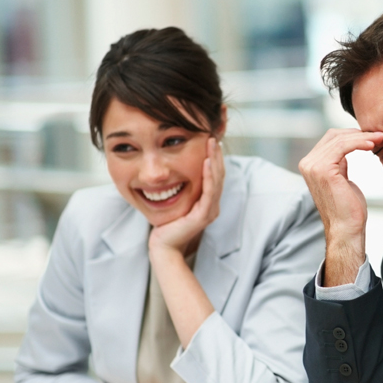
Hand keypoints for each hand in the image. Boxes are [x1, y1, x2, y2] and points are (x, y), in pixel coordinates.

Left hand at [148, 137, 224, 255]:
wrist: (163, 247)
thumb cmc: (167, 226)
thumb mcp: (175, 202)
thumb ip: (180, 190)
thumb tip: (173, 173)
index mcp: (207, 202)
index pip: (214, 176)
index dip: (213, 158)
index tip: (208, 140)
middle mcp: (212, 205)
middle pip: (218, 175)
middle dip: (216, 155)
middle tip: (212, 136)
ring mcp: (210, 210)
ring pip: (216, 181)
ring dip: (214, 160)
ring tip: (211, 143)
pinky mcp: (204, 215)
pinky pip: (209, 192)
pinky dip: (209, 175)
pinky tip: (206, 162)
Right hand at [298, 128, 382, 285]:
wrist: (346, 229)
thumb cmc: (348, 208)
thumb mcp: (342, 178)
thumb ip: (339, 162)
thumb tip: (348, 147)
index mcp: (310, 165)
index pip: (330, 139)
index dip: (352, 135)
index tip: (372, 136)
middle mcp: (307, 164)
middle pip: (334, 136)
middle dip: (358, 133)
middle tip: (378, 135)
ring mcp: (313, 166)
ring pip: (340, 139)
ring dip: (363, 137)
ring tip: (379, 139)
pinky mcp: (323, 169)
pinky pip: (343, 146)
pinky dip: (359, 142)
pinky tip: (371, 144)